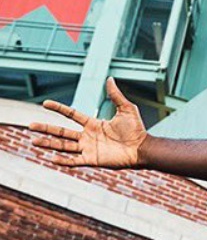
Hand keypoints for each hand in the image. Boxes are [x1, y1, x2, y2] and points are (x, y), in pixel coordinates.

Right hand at [30, 77, 147, 167]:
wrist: (142, 148)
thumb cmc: (137, 130)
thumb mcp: (126, 109)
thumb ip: (115, 95)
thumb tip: (110, 78)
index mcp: (93, 123)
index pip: (71, 115)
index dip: (58, 109)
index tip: (44, 104)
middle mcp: (87, 136)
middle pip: (62, 132)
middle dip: (46, 129)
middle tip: (31, 126)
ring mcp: (88, 148)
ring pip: (63, 146)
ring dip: (48, 144)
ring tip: (33, 142)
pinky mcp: (92, 160)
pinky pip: (74, 161)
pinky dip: (64, 161)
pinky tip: (52, 159)